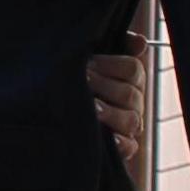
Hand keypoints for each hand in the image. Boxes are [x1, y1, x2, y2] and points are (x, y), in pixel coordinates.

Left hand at [86, 43, 145, 176]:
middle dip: (103, 85)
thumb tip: (140, 42)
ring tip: (90, 107)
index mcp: (129, 78)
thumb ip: (115, 44)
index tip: (87, 62)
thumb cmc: (73, 79)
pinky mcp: (121, 148)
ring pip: (130, 119)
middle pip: (129, 93)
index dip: (111, 64)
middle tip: (82, 81)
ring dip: (109, 112)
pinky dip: (119, 142)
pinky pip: (129, 146)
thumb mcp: (88, 57)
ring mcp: (128, 125)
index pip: (132, 69)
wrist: (50, 115)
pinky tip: (106, 136)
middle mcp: (133, 102)